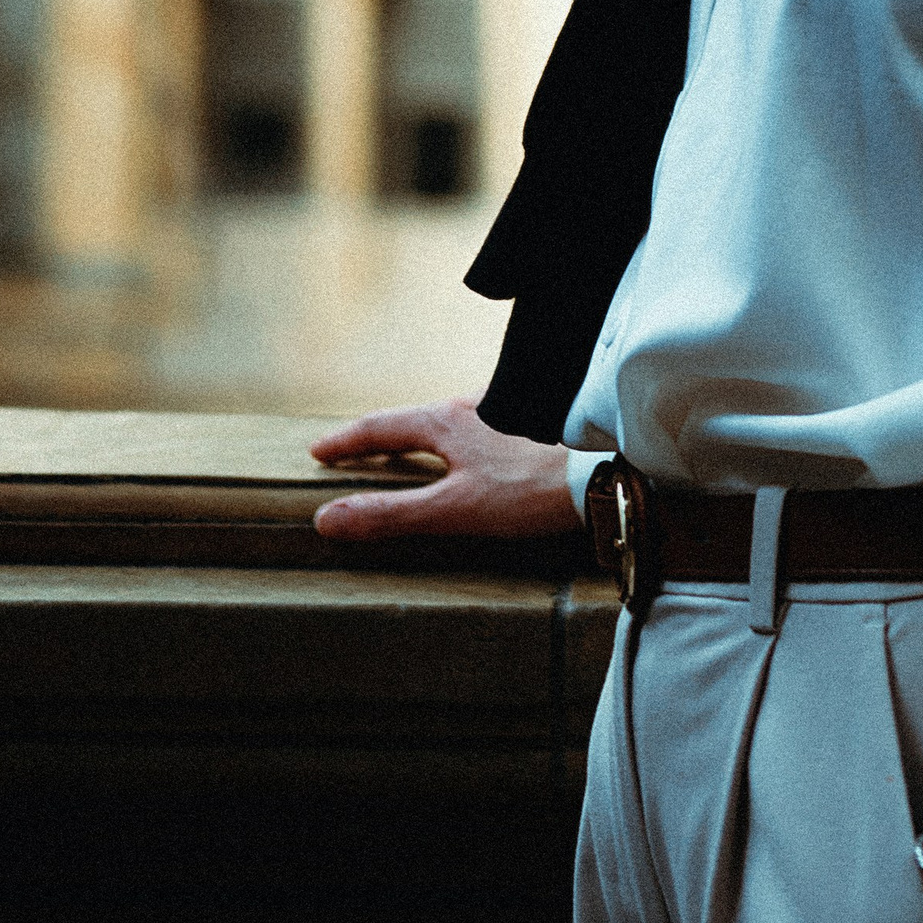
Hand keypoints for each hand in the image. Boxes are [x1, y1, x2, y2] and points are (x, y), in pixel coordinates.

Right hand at [310, 396, 581, 542]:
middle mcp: (473, 405)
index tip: (318, 451)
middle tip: (355, 451)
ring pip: (450, 420)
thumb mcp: (454, 509)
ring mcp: (504, 410)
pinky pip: (480, 427)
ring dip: (422, 436)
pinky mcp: (530, 422)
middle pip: (414, 419)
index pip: (381, 426)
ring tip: (408, 454)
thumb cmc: (530, 489)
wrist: (605, 467)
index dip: (346, 442)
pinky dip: (458, 440)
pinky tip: (473, 457)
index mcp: (447, 421)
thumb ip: (392, 515)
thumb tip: (328, 517)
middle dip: (381, 435)